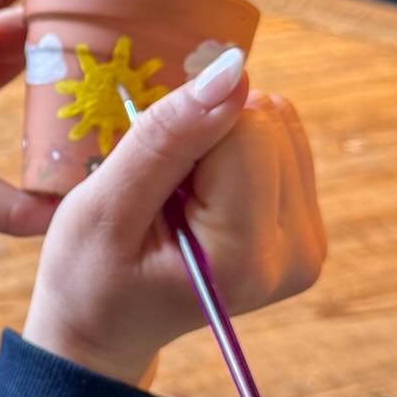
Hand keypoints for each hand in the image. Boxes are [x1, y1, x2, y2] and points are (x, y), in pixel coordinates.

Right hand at [22, 52, 326, 388]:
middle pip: (268, 123)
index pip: (244, 127)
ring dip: (221, 142)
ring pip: (279, 125)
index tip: (151, 177)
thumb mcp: (103, 209)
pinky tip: (203, 193)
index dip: (188, 131)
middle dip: (208, 135)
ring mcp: (309, 245)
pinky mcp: (308, 232)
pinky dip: (236, 153)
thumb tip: (232, 68)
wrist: (106, 329)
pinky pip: (283, 143)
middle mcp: (296, 252)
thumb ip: (164, 139)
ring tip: (180, 194)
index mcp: (245, 255)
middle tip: (163, 189)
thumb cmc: (88, 276)